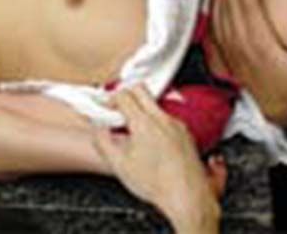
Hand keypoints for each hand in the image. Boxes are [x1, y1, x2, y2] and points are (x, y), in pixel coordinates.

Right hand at [93, 85, 225, 233]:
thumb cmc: (158, 185)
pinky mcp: (186, 134)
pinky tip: (151, 142)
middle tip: (117, 109)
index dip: (110, 99)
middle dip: (125, 94)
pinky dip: (155, 121)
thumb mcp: (119, 165)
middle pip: (141, 90)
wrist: (188, 197)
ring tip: (133, 130)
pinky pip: (167, 117)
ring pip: (155, 104)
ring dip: (141, 109)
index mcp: (144, 123)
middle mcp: (162, 119)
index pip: (123, 95)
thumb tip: (98, 130)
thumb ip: (103, 142)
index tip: (105, 107)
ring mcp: (177, 125)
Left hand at [211, 0, 286, 123]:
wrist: (279, 111)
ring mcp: (234, 51)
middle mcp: (243, 46)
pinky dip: (214, 12)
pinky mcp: (230, 56)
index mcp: (261, 45)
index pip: (250, 7)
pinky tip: (215, 1)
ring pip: (223, 16)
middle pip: (234, 6)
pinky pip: (217, 29)